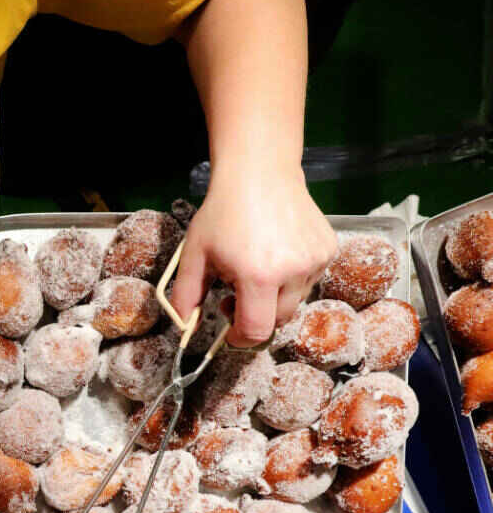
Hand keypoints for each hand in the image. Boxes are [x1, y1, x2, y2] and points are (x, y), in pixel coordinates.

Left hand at [169, 167, 336, 346]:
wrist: (259, 173)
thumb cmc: (222, 214)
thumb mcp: (194, 256)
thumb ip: (185, 297)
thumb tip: (184, 328)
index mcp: (259, 276)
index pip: (256, 330)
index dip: (240, 339)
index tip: (229, 333)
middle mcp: (293, 271)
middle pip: (277, 320)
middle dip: (254, 316)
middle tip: (233, 294)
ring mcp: (316, 260)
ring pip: (294, 302)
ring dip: (273, 297)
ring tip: (254, 268)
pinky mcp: (328, 251)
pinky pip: (308, 280)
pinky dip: (291, 278)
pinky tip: (275, 253)